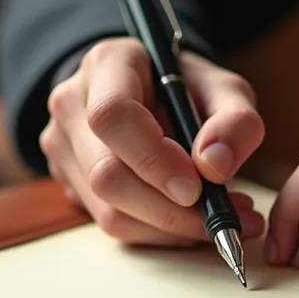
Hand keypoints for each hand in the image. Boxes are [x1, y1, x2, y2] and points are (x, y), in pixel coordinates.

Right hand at [40, 37, 266, 245]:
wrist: (150, 93)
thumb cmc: (186, 89)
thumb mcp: (225, 90)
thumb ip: (235, 121)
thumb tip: (216, 167)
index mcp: (107, 64)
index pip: (112, 115)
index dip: (153, 159)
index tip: (197, 187)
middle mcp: (72, 103)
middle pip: (106, 174)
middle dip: (170, 209)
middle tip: (226, 216)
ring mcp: (63, 146)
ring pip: (107, 211)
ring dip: (170, 228)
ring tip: (218, 219)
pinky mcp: (69, 182)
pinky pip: (111, 223)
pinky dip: (158, 232)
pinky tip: (190, 219)